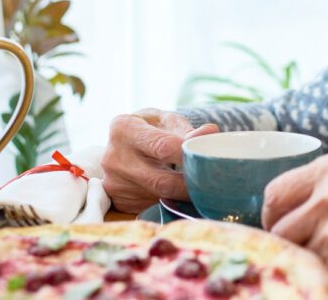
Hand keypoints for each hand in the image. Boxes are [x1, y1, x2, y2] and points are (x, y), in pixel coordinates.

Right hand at [101, 108, 218, 212]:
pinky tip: (178, 194)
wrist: (122, 145)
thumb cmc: (150, 128)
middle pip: (162, 181)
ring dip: (182, 196)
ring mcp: (114, 183)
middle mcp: (114, 157)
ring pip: (159, 198)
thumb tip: (210, 133)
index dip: (189, 156)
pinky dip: (169, 202)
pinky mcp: (119, 202)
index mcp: (124, 129)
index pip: (163, 147)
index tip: (208, 160)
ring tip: (199, 187)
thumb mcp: (165, 120)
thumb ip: (186, 129)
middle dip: (190, 186)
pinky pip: (151, 206)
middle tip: (213, 185)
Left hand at [261, 151, 327, 296]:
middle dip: (293, 243)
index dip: (277, 216)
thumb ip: (326, 191)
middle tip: (316, 250)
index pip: (275, 193)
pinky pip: (321, 276)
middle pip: (279, 228)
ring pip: (298, 255)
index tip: (286, 227)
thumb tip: (290, 213)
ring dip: (315, 261)